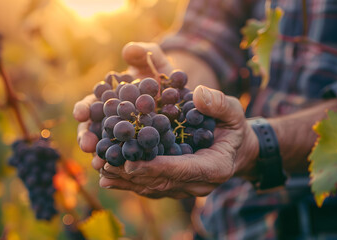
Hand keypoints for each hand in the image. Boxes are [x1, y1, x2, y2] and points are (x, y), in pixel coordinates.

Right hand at [73, 42, 173, 153]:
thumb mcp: (155, 61)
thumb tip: (130, 49)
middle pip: (95, 128)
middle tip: (87, 145)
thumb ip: (143, 54)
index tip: (81, 113)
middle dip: (88, 136)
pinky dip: (123, 162)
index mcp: (109, 98)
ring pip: (108, 145)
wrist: (180, 93)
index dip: (85, 108)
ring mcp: (124, 134)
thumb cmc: (161, 74)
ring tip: (98, 164)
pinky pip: (128, 155)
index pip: (93, 103)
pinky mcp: (139, 146)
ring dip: (102, 154)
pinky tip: (121, 172)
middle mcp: (112, 118)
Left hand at [95, 86, 258, 198]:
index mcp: (215, 167)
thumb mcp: (233, 111)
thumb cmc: (234, 127)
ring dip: (125, 180)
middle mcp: (199, 184)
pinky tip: (108, 176)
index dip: (157, 167)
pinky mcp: (176, 187)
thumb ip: (219, 104)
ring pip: (153, 188)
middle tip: (104, 164)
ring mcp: (186, 189)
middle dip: (132, 174)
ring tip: (100, 168)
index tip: (131, 162)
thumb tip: (199, 94)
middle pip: (162, 182)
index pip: (183, 169)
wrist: (236, 147)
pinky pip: (151, 187)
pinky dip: (130, 182)